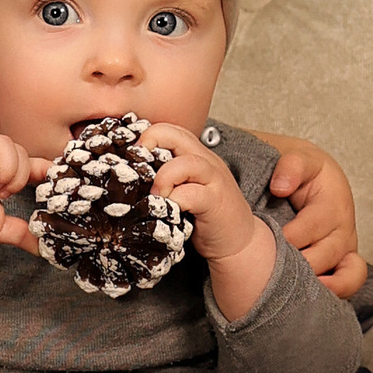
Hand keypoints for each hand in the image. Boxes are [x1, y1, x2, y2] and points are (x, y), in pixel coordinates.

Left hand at [145, 123, 262, 267]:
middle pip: (176, 134)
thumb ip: (168, 178)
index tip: (131, 155)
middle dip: (151, 141)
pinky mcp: (215, 203)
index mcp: (197, 156)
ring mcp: (214, 181)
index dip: (148, 135)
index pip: (171, 130)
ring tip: (155, 195)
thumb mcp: (185, 189)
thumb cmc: (207, 216)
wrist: (240, 241)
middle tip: (136, 164)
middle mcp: (206, 162)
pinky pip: (193, 194)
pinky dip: (175, 200)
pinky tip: (169, 210)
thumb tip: (131, 177)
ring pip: (187, 162)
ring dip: (164, 177)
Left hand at [263, 139, 368, 298]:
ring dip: (317, 283)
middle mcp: (345, 226)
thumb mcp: (296, 158)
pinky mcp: (343, 262)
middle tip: (272, 268)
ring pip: (345, 274)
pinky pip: (351, 282)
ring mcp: (346, 247)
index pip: (314, 224)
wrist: (309, 177)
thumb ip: (291, 165)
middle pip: (328, 254)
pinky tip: (310, 298)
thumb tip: (281, 186)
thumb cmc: (298, 171)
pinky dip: (337, 291)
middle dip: (300, 263)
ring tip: (293, 290)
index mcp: (334, 199)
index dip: (290, 237)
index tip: (265, 240)